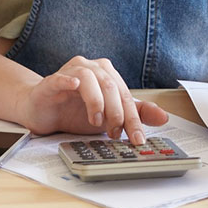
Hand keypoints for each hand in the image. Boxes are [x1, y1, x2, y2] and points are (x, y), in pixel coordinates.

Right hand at [17, 56, 168, 143]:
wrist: (43, 112)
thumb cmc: (75, 111)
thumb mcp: (109, 116)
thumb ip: (135, 114)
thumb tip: (164, 117)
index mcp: (107, 74)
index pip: (126, 95)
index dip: (133, 119)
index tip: (138, 139)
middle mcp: (91, 68)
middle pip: (111, 86)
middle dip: (117, 113)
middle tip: (116, 133)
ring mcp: (70, 72)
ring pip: (90, 80)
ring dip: (97, 102)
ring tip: (96, 122)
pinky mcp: (51, 81)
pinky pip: (61, 77)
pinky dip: (68, 80)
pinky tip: (74, 86)